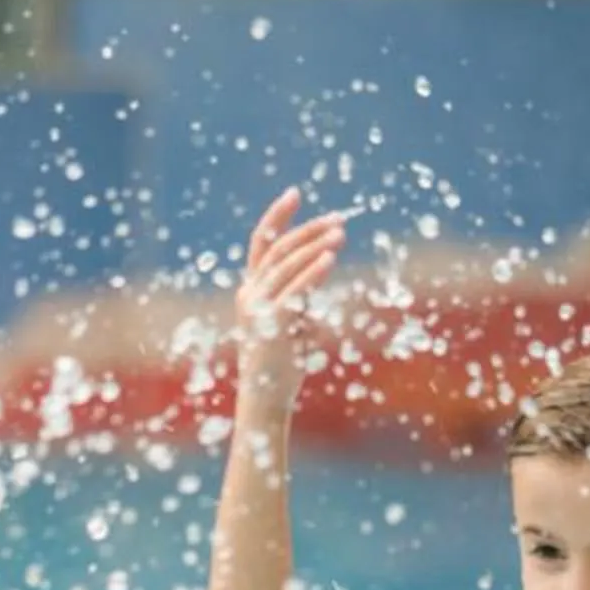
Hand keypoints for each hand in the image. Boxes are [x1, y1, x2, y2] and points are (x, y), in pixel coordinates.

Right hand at [234, 188, 347, 436]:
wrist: (266, 396)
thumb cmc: (282, 361)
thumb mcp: (292, 317)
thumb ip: (299, 291)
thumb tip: (321, 265)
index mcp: (252, 290)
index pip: (261, 245)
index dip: (277, 216)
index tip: (296, 192)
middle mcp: (249, 294)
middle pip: (278, 249)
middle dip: (309, 230)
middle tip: (339, 219)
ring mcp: (257, 308)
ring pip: (286, 265)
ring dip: (315, 246)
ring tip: (340, 233)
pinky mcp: (271, 323)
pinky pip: (294, 290)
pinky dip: (312, 272)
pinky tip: (330, 258)